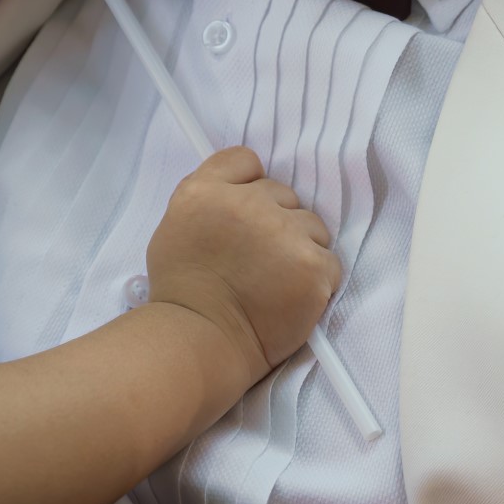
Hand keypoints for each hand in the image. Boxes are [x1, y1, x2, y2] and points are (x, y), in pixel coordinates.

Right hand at [145, 147, 340, 375]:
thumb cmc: (182, 293)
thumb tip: (241, 190)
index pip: (245, 161)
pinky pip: (328, 260)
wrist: (201, 342)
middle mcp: (247, 203)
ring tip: (275, 281)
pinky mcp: (312, 266)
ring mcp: (284, 233)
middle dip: (276, 222)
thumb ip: (209, 198)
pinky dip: (315, 279)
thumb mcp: (175, 227)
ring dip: (300, 248)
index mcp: (206, 190)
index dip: (247, 186)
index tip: (244, 215)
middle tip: (257, 260)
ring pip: (311, 225)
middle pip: (284, 194)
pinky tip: (290, 297)